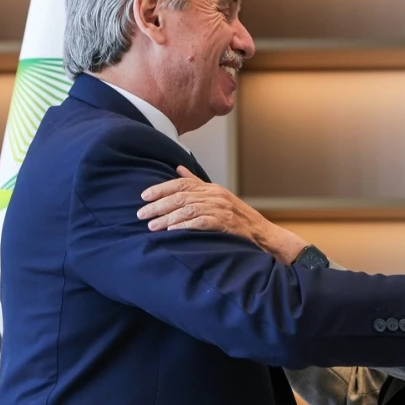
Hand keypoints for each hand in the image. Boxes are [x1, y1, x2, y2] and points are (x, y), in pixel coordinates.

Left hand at [137, 167, 307, 262]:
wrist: (264, 235)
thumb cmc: (238, 219)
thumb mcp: (218, 197)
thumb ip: (197, 184)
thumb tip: (178, 169)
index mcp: (211, 189)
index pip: (182, 184)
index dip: (161, 189)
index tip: (143, 196)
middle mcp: (215, 196)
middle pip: (181, 196)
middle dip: (158, 205)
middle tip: (141, 214)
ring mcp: (221, 209)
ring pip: (187, 209)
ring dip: (167, 218)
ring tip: (151, 226)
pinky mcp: (226, 224)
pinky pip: (201, 222)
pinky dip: (185, 226)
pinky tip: (172, 231)